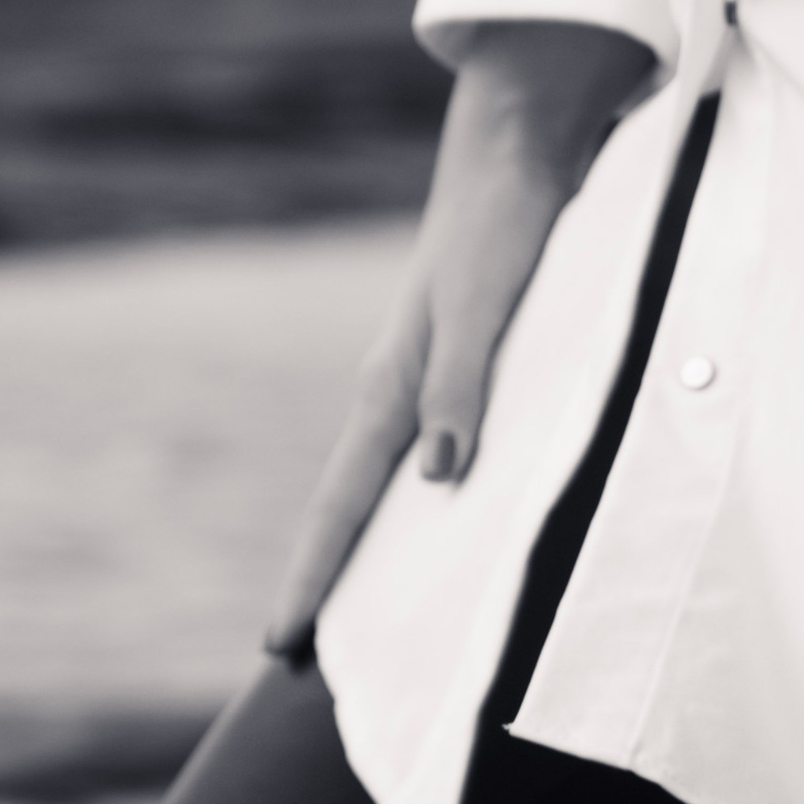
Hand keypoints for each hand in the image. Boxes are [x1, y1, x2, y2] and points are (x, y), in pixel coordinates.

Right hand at [267, 21, 653, 657]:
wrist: (523, 148)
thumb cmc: (508, 224)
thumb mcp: (490, 307)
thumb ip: (467, 387)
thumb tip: (437, 476)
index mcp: (395, 387)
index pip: (345, 504)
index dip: (316, 577)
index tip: (281, 644)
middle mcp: (402, 390)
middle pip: (351, 505)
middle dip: (325, 579)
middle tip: (294, 656)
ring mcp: (429, 378)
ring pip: (385, 482)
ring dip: (368, 546)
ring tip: (355, 612)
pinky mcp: (465, 364)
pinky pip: (430, 452)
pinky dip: (418, 503)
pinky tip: (434, 526)